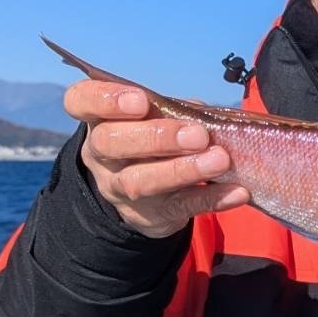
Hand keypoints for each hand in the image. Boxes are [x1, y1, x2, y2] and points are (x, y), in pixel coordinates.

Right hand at [66, 81, 249, 238]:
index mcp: (99, 120)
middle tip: (197, 135)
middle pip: (112, 143)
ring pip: (141, 181)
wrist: (147, 197)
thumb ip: (174, 109)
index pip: (82, 102)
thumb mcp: (156, 119)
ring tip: (219, 160)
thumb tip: (205, 112)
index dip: (106, 100)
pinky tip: (235, 191)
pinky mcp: (150, 216)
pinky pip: (178, 207)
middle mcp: (101, 156)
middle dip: (156, 137)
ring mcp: (121, 189)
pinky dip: (209, 199)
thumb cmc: (153, 142)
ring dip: (183, 169)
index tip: (141, 101)